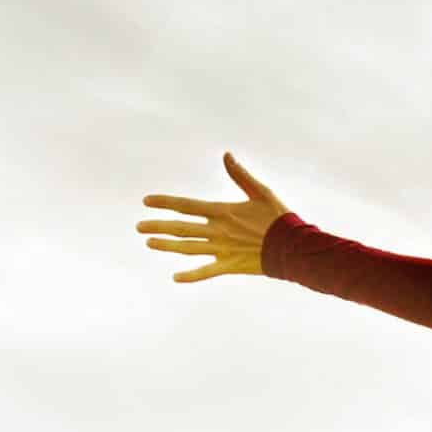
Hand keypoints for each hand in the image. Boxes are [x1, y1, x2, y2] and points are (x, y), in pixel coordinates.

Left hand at [136, 152, 291, 281]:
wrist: (293, 248)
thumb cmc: (278, 218)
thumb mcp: (261, 192)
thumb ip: (240, 175)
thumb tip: (226, 155)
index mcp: (222, 212)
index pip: (186, 205)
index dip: (164, 202)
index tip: (146, 201)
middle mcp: (217, 231)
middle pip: (180, 228)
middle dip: (157, 226)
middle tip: (138, 226)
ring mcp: (222, 250)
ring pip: (187, 248)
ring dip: (167, 246)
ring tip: (149, 243)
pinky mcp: (230, 265)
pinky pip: (206, 271)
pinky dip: (191, 275)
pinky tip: (175, 277)